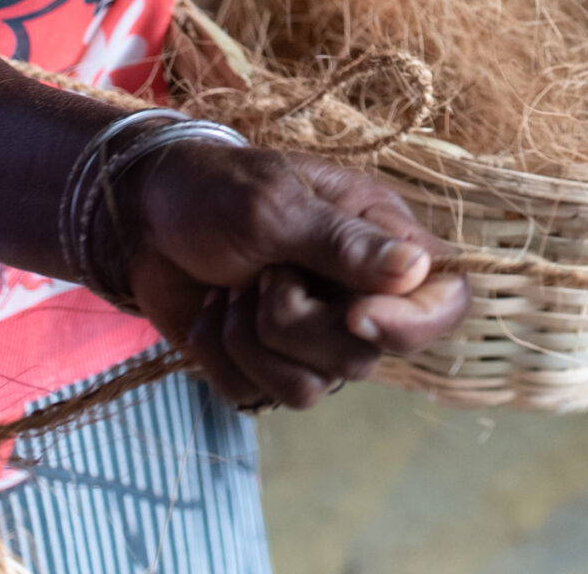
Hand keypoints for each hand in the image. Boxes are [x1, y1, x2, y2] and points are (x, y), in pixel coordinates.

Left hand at [121, 141, 469, 409]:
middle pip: (365, 357)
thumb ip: (344, 243)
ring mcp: (312, 338)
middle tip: (264, 273)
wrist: (140, 214)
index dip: (414, 325)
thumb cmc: (217, 189)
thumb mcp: (276, 204)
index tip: (354, 316)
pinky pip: (255, 398)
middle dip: (295, 324)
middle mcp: (357, 297)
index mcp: (381, 243)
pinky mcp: (265, 365)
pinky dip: (220, 355)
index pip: (447, 301)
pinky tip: (214, 311)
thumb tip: (418, 270)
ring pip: (311, 390)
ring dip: (252, 340)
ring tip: (234, 290)